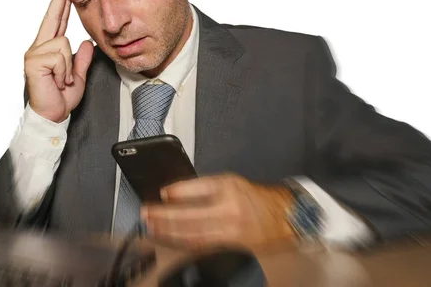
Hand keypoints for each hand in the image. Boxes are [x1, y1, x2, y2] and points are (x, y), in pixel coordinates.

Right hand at [24, 0, 93, 121]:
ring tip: (62, 80)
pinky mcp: (33, 61)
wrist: (53, 115)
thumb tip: (87, 43)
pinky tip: (57, 81)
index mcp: (49, 49)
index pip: (57, 20)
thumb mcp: (77, 76)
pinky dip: (63, 70)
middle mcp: (38, 47)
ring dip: (68, 66)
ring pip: (64, 43)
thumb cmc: (61, 98)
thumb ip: (82, 60)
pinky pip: (59, 56)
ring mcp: (34, 53)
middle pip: (54, 18)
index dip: (61, 2)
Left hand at [141, 174, 296, 251]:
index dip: (176, 192)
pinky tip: (170, 240)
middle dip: (164, 216)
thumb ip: (203, 186)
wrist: (283, 217)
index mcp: (229, 188)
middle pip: (190, 216)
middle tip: (146, 213)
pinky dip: (183, 244)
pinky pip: (202, 247)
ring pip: (193, 236)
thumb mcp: (230, 181)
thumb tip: (174, 194)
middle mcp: (229, 210)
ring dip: (168, 233)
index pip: (197, 189)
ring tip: (151, 228)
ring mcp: (230, 233)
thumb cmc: (254, 198)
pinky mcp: (230, 249)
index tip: (161, 194)